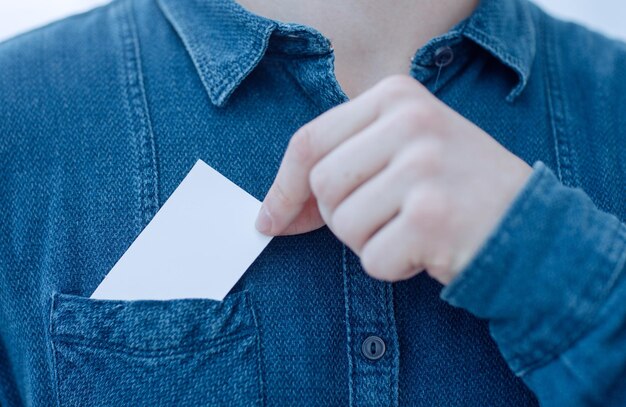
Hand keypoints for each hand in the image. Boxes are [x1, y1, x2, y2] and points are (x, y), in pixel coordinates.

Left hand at [255, 75, 531, 284]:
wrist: (530, 224)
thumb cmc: (455, 188)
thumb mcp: (402, 151)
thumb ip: (342, 164)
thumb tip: (271, 212)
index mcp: (397, 96)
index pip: (309, 141)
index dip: (283, 187)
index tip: (272, 219)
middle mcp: (412, 123)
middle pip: (322, 184)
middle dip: (340, 216)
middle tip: (381, 219)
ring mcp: (424, 168)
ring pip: (344, 224)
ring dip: (369, 242)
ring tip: (410, 229)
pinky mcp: (432, 217)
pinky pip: (373, 259)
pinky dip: (393, 266)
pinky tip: (427, 249)